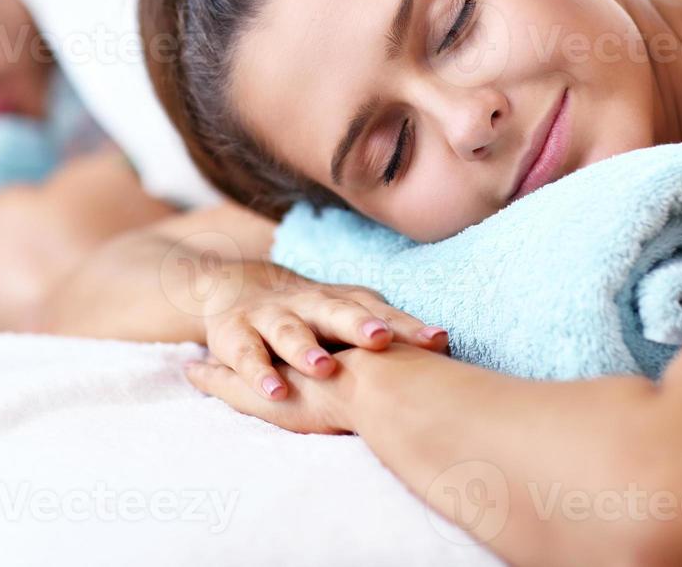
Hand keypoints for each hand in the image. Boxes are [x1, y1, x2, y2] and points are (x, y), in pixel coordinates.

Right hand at [200, 259, 447, 401]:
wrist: (236, 287)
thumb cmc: (310, 313)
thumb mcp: (347, 313)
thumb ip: (389, 329)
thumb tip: (447, 346)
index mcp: (341, 301)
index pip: (379, 312)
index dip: (407, 327)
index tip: (437, 341)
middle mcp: (309, 305)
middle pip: (336, 312)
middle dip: (358, 325)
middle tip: (380, 340)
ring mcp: (270, 317)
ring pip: (289, 331)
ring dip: (305, 349)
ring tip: (322, 368)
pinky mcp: (235, 335)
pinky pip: (247, 356)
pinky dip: (258, 373)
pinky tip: (273, 393)